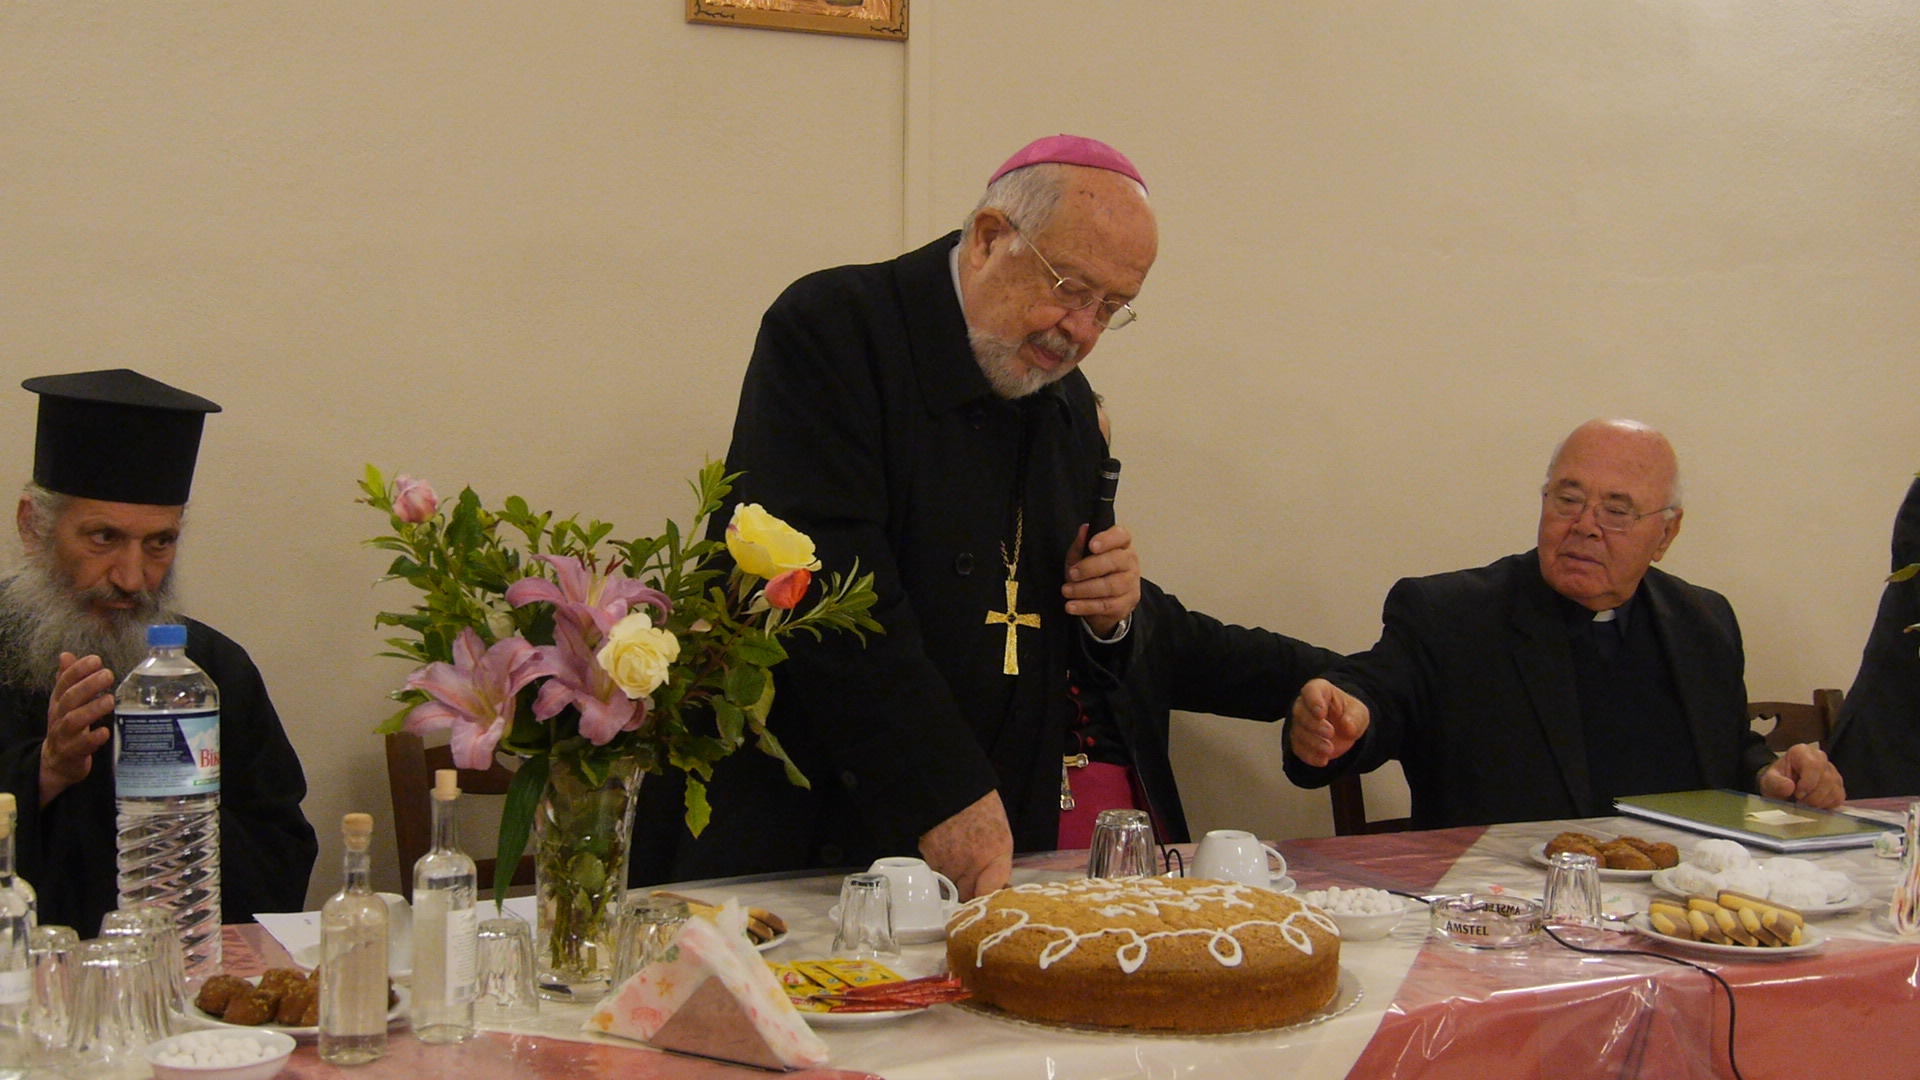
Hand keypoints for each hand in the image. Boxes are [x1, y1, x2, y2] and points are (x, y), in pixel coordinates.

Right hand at [40, 652, 115, 805]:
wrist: (57, 763)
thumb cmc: (66, 727)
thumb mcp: (64, 702)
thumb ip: (67, 679)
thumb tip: (66, 655)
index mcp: (58, 702)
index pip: (64, 682)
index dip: (78, 670)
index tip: (96, 659)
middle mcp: (58, 717)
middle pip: (69, 698)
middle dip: (87, 685)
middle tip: (108, 674)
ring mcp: (63, 736)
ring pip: (73, 721)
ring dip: (92, 709)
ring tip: (110, 700)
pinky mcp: (72, 753)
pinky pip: (81, 746)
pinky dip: (93, 738)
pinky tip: (105, 731)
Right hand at [918, 790, 1013, 899]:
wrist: (951, 786)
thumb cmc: (980, 807)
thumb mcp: (1000, 834)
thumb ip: (997, 863)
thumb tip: (996, 885)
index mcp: (996, 855)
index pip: (989, 894)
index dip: (986, 899)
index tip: (986, 898)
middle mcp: (973, 863)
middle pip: (967, 894)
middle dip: (968, 889)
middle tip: (970, 877)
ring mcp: (949, 861)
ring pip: (949, 885)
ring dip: (952, 878)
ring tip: (955, 857)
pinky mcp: (929, 856)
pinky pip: (935, 871)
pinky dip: (938, 865)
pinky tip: (944, 848)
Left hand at [1063, 523, 1139, 637]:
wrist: (1103, 602)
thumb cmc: (1092, 573)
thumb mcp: (1080, 557)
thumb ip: (1081, 544)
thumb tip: (1083, 529)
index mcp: (1121, 544)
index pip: (1121, 535)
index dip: (1107, 539)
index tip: (1091, 545)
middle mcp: (1130, 561)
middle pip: (1116, 561)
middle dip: (1090, 567)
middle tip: (1071, 573)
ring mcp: (1131, 583)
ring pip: (1110, 585)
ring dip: (1084, 589)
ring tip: (1067, 591)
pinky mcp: (1127, 603)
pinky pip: (1106, 605)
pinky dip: (1086, 606)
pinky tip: (1072, 605)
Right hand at [1289, 679, 1370, 767]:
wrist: (1346, 729)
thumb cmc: (1349, 713)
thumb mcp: (1359, 712)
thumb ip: (1355, 718)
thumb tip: (1348, 726)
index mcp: (1320, 690)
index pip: (1311, 691)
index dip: (1313, 701)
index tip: (1321, 713)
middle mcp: (1305, 705)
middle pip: (1300, 712)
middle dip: (1313, 724)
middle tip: (1330, 733)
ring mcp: (1300, 723)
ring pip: (1298, 731)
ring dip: (1313, 742)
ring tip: (1330, 749)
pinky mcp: (1299, 741)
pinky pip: (1298, 748)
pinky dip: (1309, 756)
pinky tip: (1323, 760)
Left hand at [1757, 743, 1845, 808]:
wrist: (1782, 786)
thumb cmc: (1777, 781)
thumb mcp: (1769, 781)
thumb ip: (1776, 783)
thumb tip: (1789, 787)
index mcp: (1802, 752)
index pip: (1814, 765)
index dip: (1808, 783)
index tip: (1798, 795)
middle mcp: (1821, 758)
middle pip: (1827, 779)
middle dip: (1813, 796)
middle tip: (1800, 803)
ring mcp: (1832, 771)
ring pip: (1834, 789)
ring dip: (1819, 802)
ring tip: (1805, 804)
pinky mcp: (1837, 785)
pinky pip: (1839, 797)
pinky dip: (1827, 805)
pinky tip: (1814, 805)